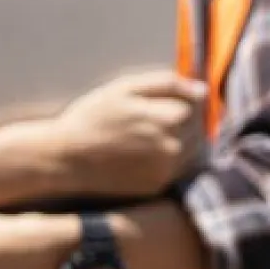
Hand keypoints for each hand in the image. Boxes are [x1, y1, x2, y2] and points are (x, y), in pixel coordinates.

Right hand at [45, 71, 206, 197]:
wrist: (67, 157)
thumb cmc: (92, 117)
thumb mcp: (123, 88)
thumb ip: (165, 83)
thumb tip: (202, 90)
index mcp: (169, 118)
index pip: (195, 106)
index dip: (178, 101)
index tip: (157, 103)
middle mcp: (174, 146)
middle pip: (196, 128)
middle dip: (179, 121)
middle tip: (148, 119)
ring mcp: (168, 169)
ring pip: (191, 149)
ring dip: (178, 140)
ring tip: (146, 136)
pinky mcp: (159, 185)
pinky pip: (177, 168)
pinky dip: (167, 159)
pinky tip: (142, 153)